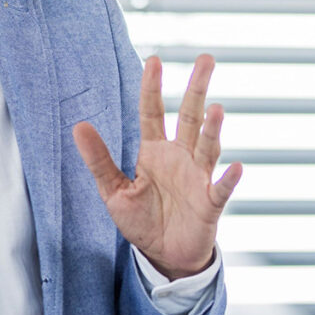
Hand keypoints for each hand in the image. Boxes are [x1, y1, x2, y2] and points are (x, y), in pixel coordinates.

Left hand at [72, 54, 241, 279]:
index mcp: (154, 152)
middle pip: (188, 117)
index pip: (152, 112)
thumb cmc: (140, 219)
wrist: (163, 255)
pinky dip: (229, 179)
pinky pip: (221, 189)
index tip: (154, 60)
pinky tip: (236, 167)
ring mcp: (198, 178)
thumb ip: (99, 159)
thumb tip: (78, 126)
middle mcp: (179, 157)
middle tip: (205, 59)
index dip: (152, 88)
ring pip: (207, 147)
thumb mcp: (112, 190)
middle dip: (197, 89)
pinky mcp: (210, 204)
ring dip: (211, 130)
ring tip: (215, 109)